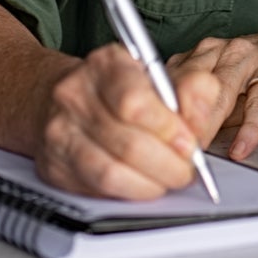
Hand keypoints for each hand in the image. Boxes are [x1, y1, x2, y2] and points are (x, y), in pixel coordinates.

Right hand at [32, 43, 224, 199]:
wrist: (62, 97)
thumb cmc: (116, 88)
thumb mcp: (156, 75)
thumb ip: (190, 90)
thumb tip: (203, 116)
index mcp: (105, 64)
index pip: (134, 102)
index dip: (169, 130)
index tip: (189, 143)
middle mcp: (75, 95)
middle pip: (128, 144)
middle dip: (168, 165)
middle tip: (185, 169)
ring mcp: (60, 131)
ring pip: (111, 172)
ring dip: (151, 184)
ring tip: (167, 178)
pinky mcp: (54, 165)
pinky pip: (97, 189)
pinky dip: (128, 192)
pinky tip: (142, 183)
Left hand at [169, 28, 257, 160]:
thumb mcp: (222, 93)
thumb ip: (198, 111)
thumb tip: (171, 144)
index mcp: (200, 55)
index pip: (170, 81)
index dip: (159, 112)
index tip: (152, 140)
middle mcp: (220, 51)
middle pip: (190, 83)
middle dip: (179, 118)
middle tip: (171, 149)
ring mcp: (249, 57)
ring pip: (221, 89)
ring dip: (207, 122)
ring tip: (199, 149)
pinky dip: (250, 128)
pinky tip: (242, 147)